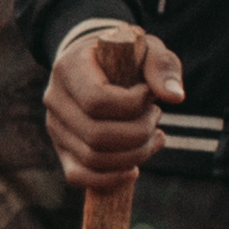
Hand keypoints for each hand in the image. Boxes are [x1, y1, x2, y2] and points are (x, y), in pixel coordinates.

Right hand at [46, 24, 180, 185]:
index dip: (133, 104)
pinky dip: (109, 179)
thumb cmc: (125, 56)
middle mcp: (54, 99)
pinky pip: (77, 175)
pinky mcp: (62, 148)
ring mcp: (55, 126)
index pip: (97, 100)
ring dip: (135, 154)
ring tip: (152, 135)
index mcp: (68, 68)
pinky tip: (134, 169)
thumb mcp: (147, 49)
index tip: (148, 93)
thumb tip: (174, 98)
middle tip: (155, 115)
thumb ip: (162, 67)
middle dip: (140, 132)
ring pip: (93, 158)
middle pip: (97, 135)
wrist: (97, 65)